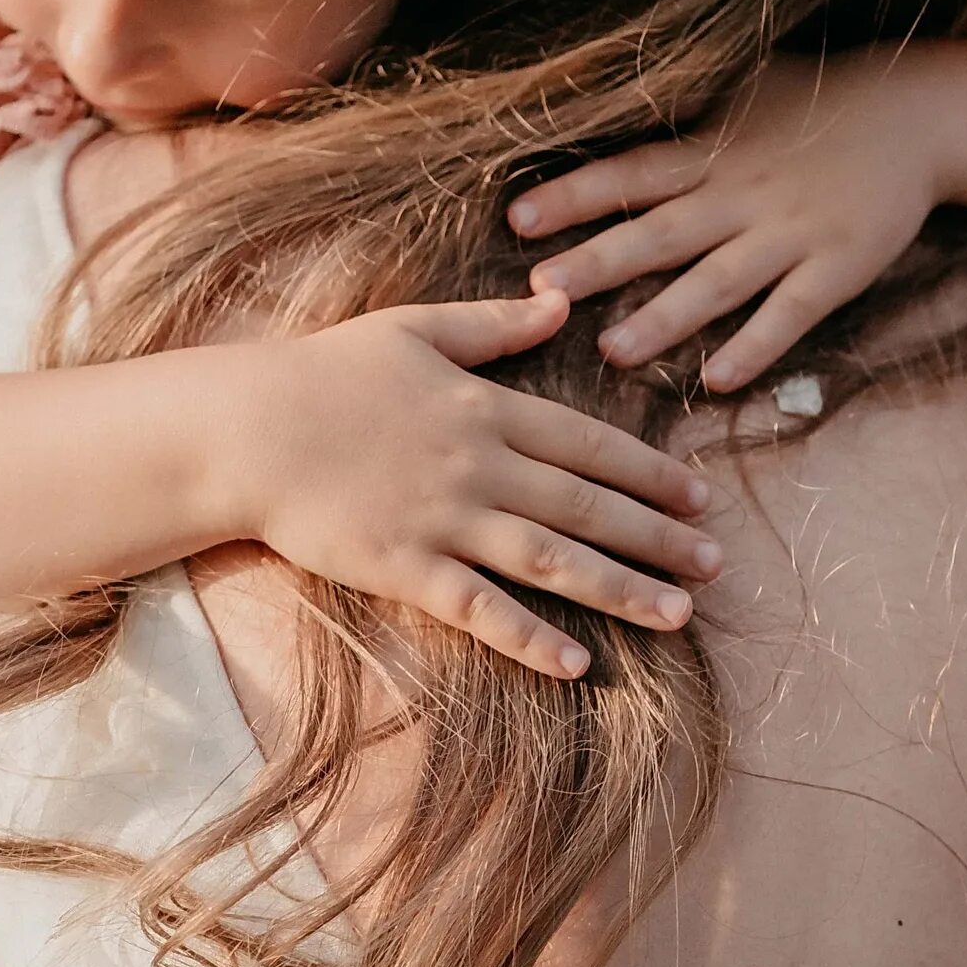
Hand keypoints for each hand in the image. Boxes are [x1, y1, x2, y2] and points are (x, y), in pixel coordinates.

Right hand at [222, 290, 719, 682]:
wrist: (248, 429)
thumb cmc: (326, 372)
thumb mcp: (415, 329)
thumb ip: (493, 326)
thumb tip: (560, 304)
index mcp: (485, 407)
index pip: (589, 443)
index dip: (651, 471)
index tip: (702, 496)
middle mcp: (478, 465)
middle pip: (586, 505)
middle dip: (658, 536)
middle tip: (717, 563)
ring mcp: (443, 520)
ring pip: (550, 559)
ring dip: (620, 588)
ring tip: (678, 614)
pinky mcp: (405, 568)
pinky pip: (480, 609)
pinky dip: (530, 636)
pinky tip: (576, 663)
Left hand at [508, 52, 939, 395]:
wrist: (921, 113)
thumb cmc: (820, 97)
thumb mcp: (747, 84)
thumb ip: (687, 110)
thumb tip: (613, 97)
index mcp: (714, 147)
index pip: (632, 173)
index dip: (576, 196)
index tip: (519, 220)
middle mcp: (743, 191)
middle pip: (660, 233)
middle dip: (599, 264)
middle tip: (540, 295)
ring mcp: (791, 232)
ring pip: (717, 282)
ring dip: (664, 318)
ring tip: (611, 350)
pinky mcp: (837, 266)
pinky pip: (791, 313)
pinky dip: (756, 347)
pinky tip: (718, 381)